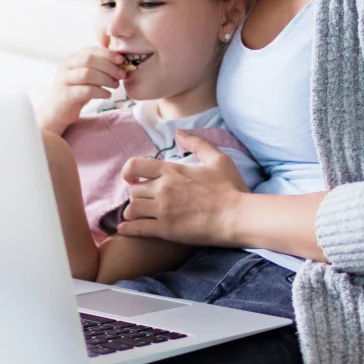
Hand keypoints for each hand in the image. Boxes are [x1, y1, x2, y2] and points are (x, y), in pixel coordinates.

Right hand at [35, 44, 128, 133]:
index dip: (108, 54)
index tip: (122, 61)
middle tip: (122, 75)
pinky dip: (100, 92)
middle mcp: (65, 66)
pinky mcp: (66, 95)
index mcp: (72, 58)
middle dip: (109, 66)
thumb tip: (123, 64)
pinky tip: (108, 95)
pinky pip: (86, 90)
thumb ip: (100, 67)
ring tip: (116, 85)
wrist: (58, 111)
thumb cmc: (77, 90)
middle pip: (90, 60)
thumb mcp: (87, 76)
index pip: (92, 50)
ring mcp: (63, 80)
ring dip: (105, 79)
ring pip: (87, 74)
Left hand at [117, 132, 248, 244]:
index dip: (129, 172)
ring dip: (132, 211)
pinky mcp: (165, 230)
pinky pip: (137, 228)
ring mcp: (163, 210)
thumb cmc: (231, 188)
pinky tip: (125, 229)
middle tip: (144, 199)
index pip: (135, 165)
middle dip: (136, 194)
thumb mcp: (218, 159)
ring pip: (132, 209)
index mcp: (172, 170)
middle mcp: (162, 189)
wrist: (238, 217)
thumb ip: (197, 143)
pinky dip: (127, 229)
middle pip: (133, 190)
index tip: (133, 178)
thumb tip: (178, 133)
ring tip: (137, 214)